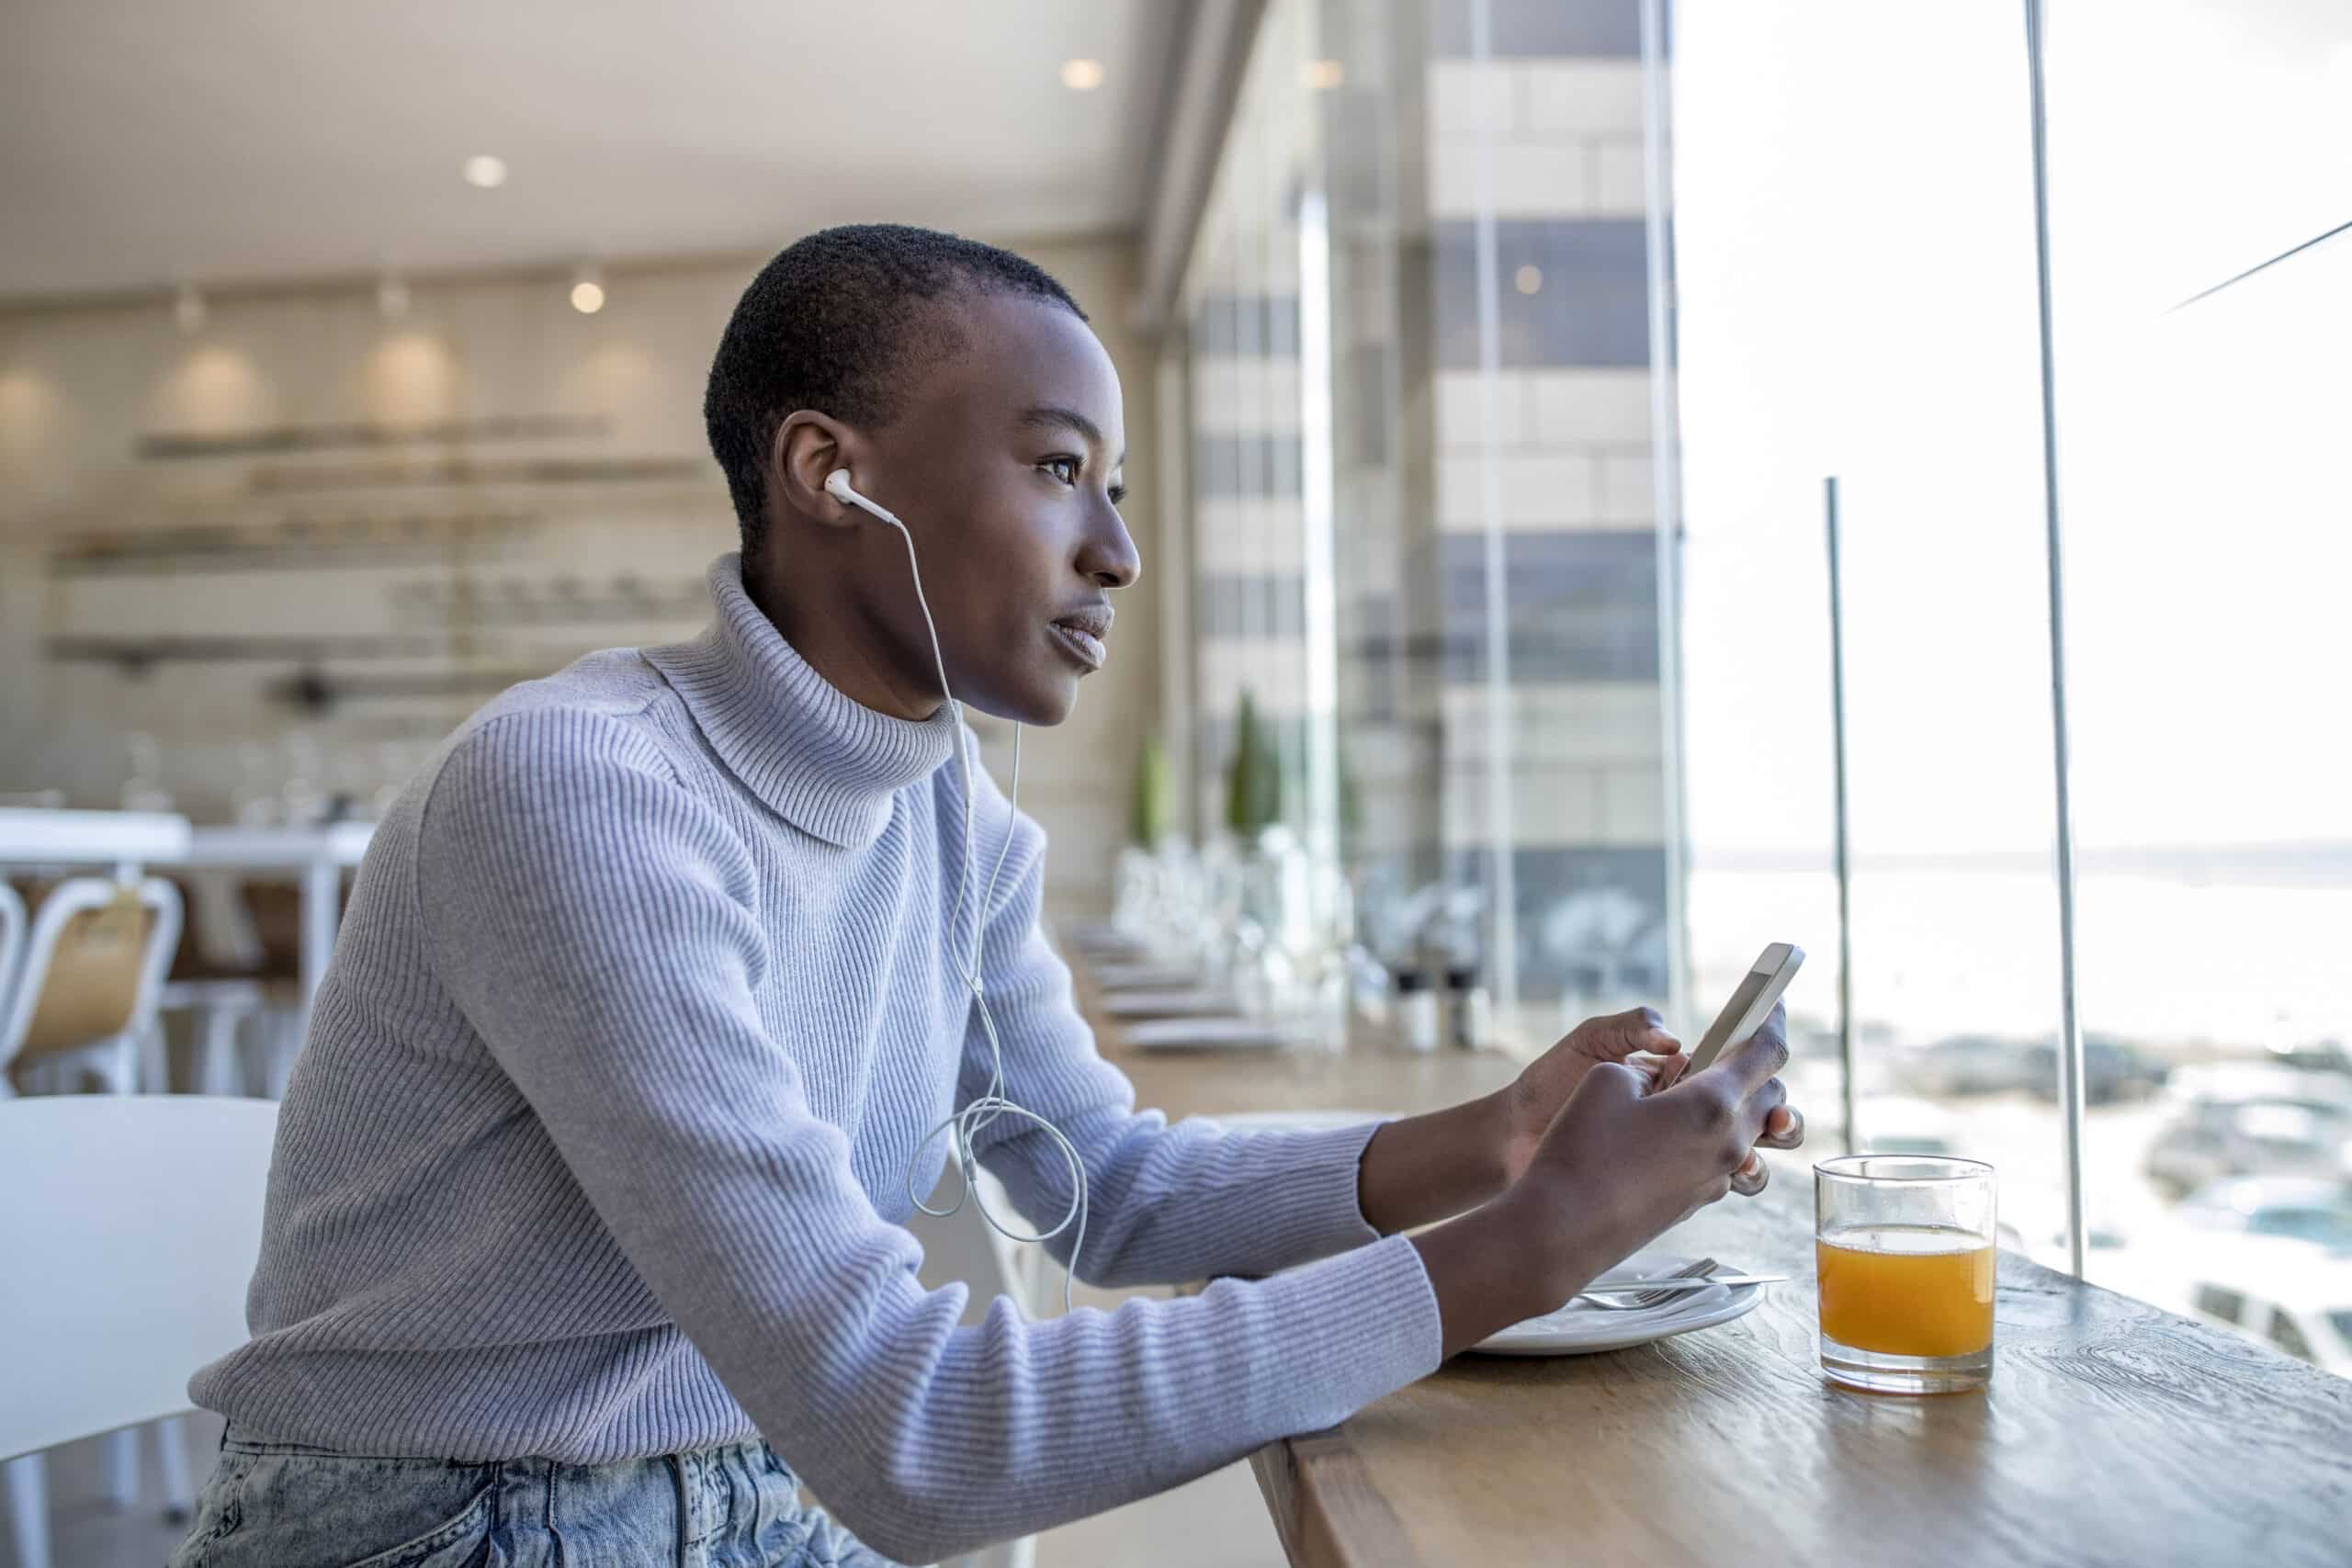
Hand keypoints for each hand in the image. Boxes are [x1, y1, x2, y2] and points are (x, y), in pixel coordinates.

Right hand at [1410, 1010, 1795, 1354]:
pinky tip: (1671, 1134)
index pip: (1767, 1053)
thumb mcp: (1605, 1080)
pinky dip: (1714, 1138)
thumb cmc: (1581, 1152)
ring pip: (1754, 1133)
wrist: (1562, 1229)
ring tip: (1702, 1096)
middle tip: (1726, 1049)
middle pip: (1773, 1096)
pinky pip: (1726, 1160)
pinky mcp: (1697, 1201)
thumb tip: (1661, 1084)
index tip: (1771, 1003)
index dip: (1772, 1020)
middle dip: (1756, 1067)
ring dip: (1742, 1108)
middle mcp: (1728, 1143)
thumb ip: (1647, 1069)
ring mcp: (1716, 1178)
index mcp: (1713, 1104)